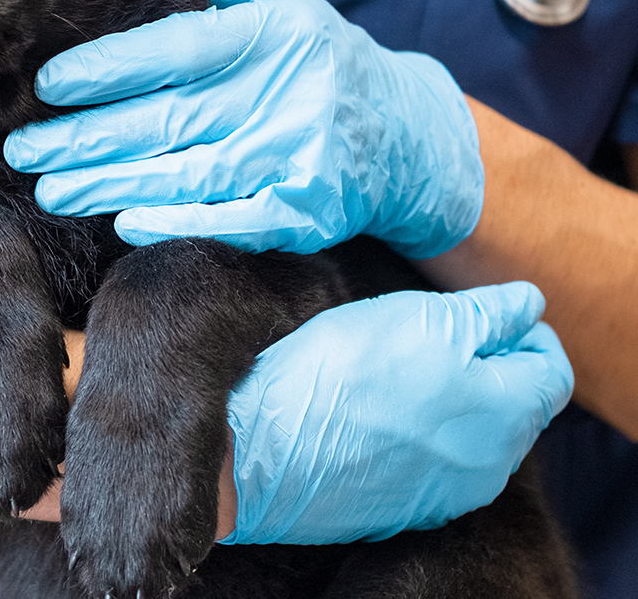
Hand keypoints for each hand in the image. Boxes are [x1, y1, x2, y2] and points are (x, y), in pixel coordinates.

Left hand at [4, 0, 481, 257]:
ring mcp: (297, 157)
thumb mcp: (285, 3)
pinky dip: (177, 225)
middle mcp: (285, 95)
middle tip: (21, 150)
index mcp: (272, 36)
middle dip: (85, 138)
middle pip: (167, 120)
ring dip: (110, 186)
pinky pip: (233, 221)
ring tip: (50, 189)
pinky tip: (124, 224)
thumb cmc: (322, 60)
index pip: (176, 50)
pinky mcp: (307, 211)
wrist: (411, 134)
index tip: (47, 83)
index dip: (109, 68)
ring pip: (187, 175)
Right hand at [222, 282, 572, 544]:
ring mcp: (448, 494)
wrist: (263, 451)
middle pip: (516, 407)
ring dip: (454, 404)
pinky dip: (420, 437)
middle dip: (489, 368)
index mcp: (508, 414)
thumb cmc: (341, 377)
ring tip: (398, 374)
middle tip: (434, 335)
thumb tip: (527, 306)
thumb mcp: (420, 319)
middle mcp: (491, 465)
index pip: (552, 369)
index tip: (490, 312)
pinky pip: (433, 466)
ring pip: (474, 439)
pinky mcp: (404, 509)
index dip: (526, 332)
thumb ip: (487, 313)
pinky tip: (376, 415)